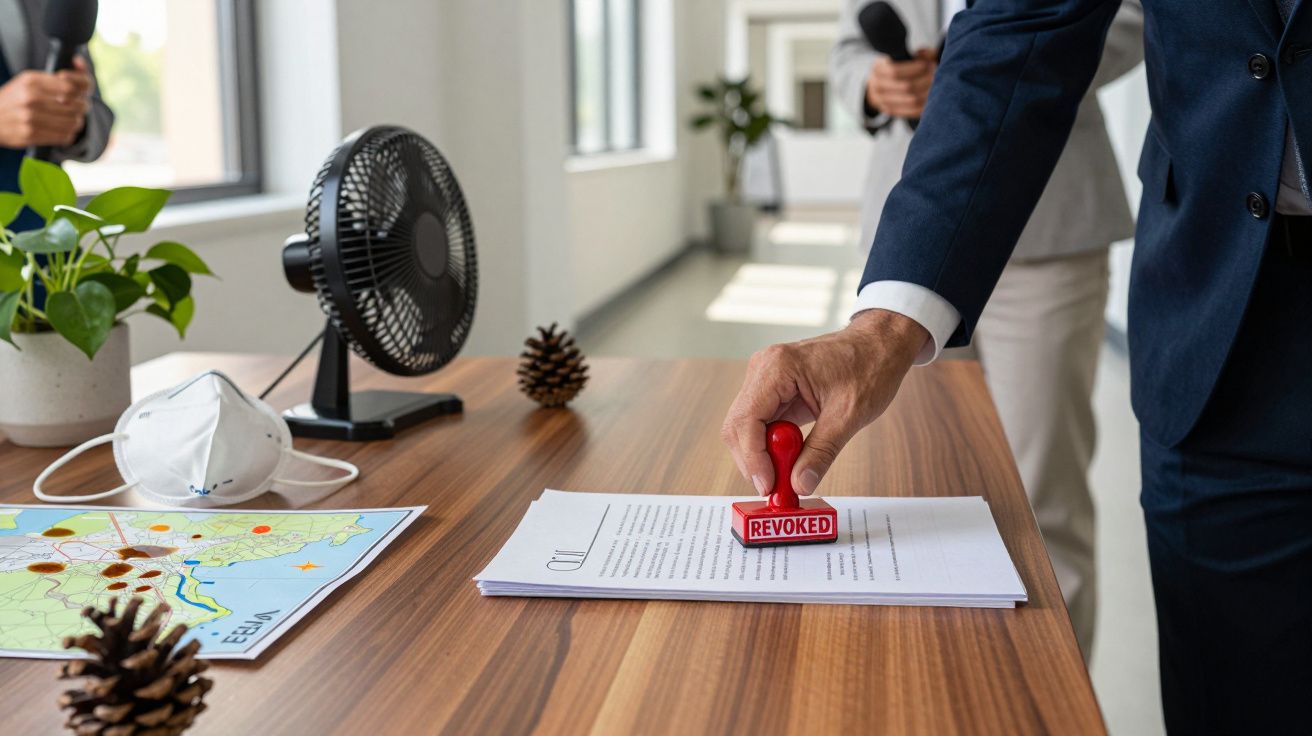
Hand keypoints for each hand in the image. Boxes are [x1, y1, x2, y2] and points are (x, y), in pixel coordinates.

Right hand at [0, 57, 92, 148]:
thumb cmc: (15, 97)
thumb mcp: (29, 79)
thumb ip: (56, 76)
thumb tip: (79, 60)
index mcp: (32, 81)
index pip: (71, 88)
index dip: (80, 92)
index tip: (77, 93)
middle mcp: (30, 99)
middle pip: (76, 106)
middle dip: (82, 107)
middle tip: (77, 107)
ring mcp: (30, 118)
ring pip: (73, 122)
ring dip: (76, 121)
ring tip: (70, 117)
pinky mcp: (30, 135)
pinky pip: (64, 137)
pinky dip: (68, 134)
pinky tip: (62, 128)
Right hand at [721, 309, 928, 496]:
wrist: (880, 344)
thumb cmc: (870, 366)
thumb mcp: (848, 415)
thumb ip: (821, 452)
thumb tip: (800, 484)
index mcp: (778, 367)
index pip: (746, 421)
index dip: (753, 459)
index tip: (769, 485)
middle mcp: (763, 369)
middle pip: (738, 426)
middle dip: (755, 461)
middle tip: (779, 487)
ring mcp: (765, 378)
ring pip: (746, 428)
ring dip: (763, 455)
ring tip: (790, 472)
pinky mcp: (773, 389)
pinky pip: (761, 423)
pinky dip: (773, 445)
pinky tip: (791, 457)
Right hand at [865, 48, 937, 118]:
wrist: (879, 85)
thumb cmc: (896, 67)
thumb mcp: (902, 56)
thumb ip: (917, 54)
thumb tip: (924, 55)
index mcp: (879, 70)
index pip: (895, 71)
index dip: (914, 68)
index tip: (928, 64)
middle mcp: (877, 86)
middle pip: (905, 87)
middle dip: (925, 80)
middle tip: (935, 75)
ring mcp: (882, 101)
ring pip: (911, 100)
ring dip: (927, 92)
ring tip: (935, 85)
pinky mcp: (890, 110)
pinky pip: (910, 111)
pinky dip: (924, 105)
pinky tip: (931, 98)